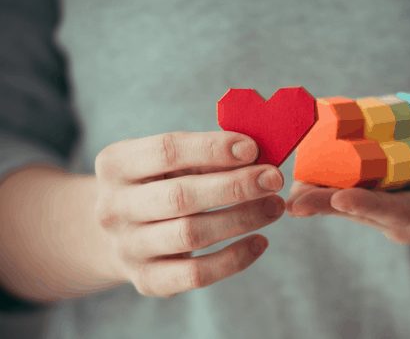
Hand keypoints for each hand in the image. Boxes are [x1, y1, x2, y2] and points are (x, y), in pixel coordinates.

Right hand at [94, 131, 284, 296]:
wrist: (117, 233)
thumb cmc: (158, 184)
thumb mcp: (169, 162)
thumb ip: (206, 155)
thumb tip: (257, 155)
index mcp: (115, 164)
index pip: (166, 151)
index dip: (213, 148)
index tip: (253, 149)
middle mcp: (113, 207)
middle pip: (180, 197)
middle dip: (235, 186)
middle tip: (274, 179)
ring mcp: (127, 248)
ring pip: (191, 235)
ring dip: (241, 219)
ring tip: (275, 206)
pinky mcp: (147, 280)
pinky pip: (195, 275)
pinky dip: (233, 259)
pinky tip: (261, 242)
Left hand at [286, 159, 409, 261]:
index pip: (398, 215)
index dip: (371, 207)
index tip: (342, 199)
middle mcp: (403, 214)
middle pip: (361, 210)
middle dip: (327, 204)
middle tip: (292, 200)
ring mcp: (390, 203)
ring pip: (349, 195)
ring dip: (318, 188)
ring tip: (285, 180)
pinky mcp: (384, 189)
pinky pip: (353, 180)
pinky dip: (328, 169)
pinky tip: (304, 156)